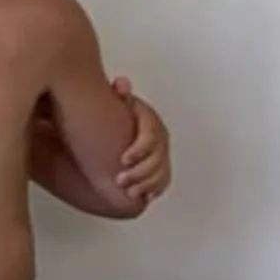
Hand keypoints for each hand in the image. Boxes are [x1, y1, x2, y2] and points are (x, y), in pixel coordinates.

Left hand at [111, 82, 171, 206]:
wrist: (117, 130)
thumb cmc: (116, 118)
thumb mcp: (117, 105)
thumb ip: (119, 96)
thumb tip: (121, 84)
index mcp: (150, 121)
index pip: (151, 135)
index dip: (139, 149)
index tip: (122, 160)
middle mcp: (159, 138)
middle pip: (157, 157)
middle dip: (140, 172)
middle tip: (120, 180)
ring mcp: (161, 153)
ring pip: (162, 171)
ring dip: (146, 184)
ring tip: (129, 191)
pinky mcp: (160, 167)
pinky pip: (164, 180)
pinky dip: (155, 189)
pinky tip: (145, 195)